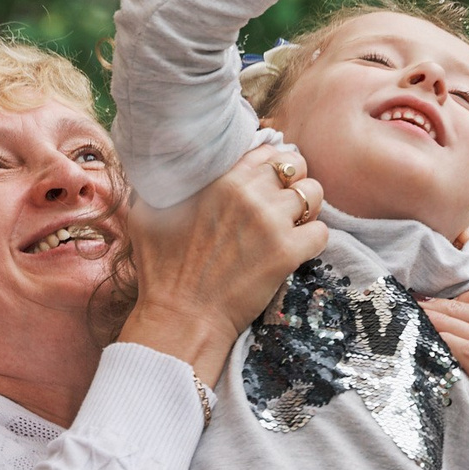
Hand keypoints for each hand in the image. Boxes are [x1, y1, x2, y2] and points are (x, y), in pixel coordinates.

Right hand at [119, 144, 327, 379]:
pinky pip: (321, 232)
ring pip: (314, 194)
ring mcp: (270, 223)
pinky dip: (313, 241)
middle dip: (294, 183)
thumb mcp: (147, 215)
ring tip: (292, 227)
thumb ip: (161, 184)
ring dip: (307, 210)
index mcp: (220, 181)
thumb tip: (164, 167)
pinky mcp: (287, 253)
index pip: (267, 152)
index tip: (269, 184)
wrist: (181, 317)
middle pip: (296, 166)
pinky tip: (295, 251)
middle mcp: (248, 195)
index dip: (273, 166)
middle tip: (284, 206)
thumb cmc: (162, 271)